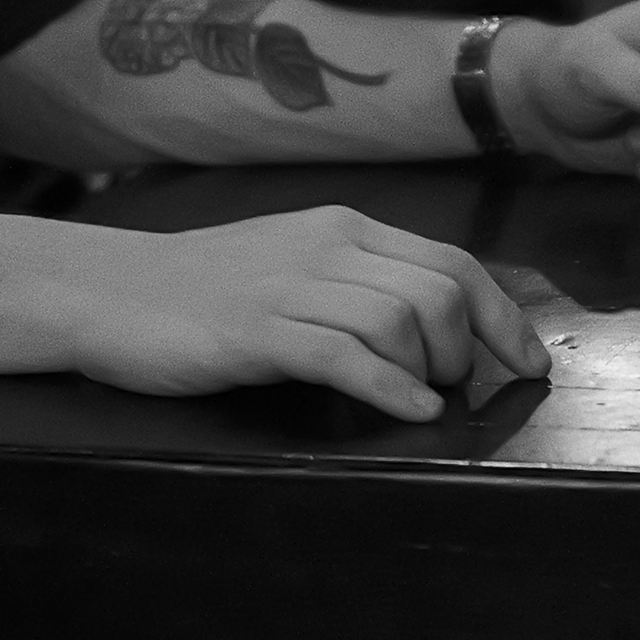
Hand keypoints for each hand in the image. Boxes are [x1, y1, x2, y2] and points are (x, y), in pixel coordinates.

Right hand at [51, 206, 546, 422]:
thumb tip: (441, 329)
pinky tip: (409, 409)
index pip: (454, 262)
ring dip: (432, 369)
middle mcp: (328, 247)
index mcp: (345, 230)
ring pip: (401, 319)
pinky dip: (388, 385)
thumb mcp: (296, 268)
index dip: (504, 316)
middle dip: (469, 349)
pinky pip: (342, 354)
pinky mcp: (256, 331)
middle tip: (454, 389)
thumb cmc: (206, 291)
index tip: (530, 363)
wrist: (109, 292)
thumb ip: (361, 286)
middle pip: (441, 291)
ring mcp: (290, 286)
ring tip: (423, 399)